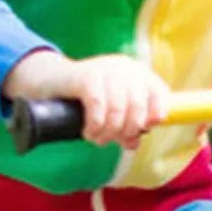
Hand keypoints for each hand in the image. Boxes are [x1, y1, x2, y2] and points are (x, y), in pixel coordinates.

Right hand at [2, 50, 169, 149]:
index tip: (140, 132)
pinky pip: (98, 104)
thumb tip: (134, 143)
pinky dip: (95, 124)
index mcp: (138, 73)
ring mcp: (106, 68)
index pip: (160, 95)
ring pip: (118, 109)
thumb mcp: (112, 111)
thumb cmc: (86, 99)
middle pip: (138, 108)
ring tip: (96, 137)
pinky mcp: (86, 75)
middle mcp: (125, 67)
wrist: (52, 81)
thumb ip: (127, 126)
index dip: (154, 117)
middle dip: (125, 131)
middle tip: (110, 140)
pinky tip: (88, 131)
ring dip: (107, 132)